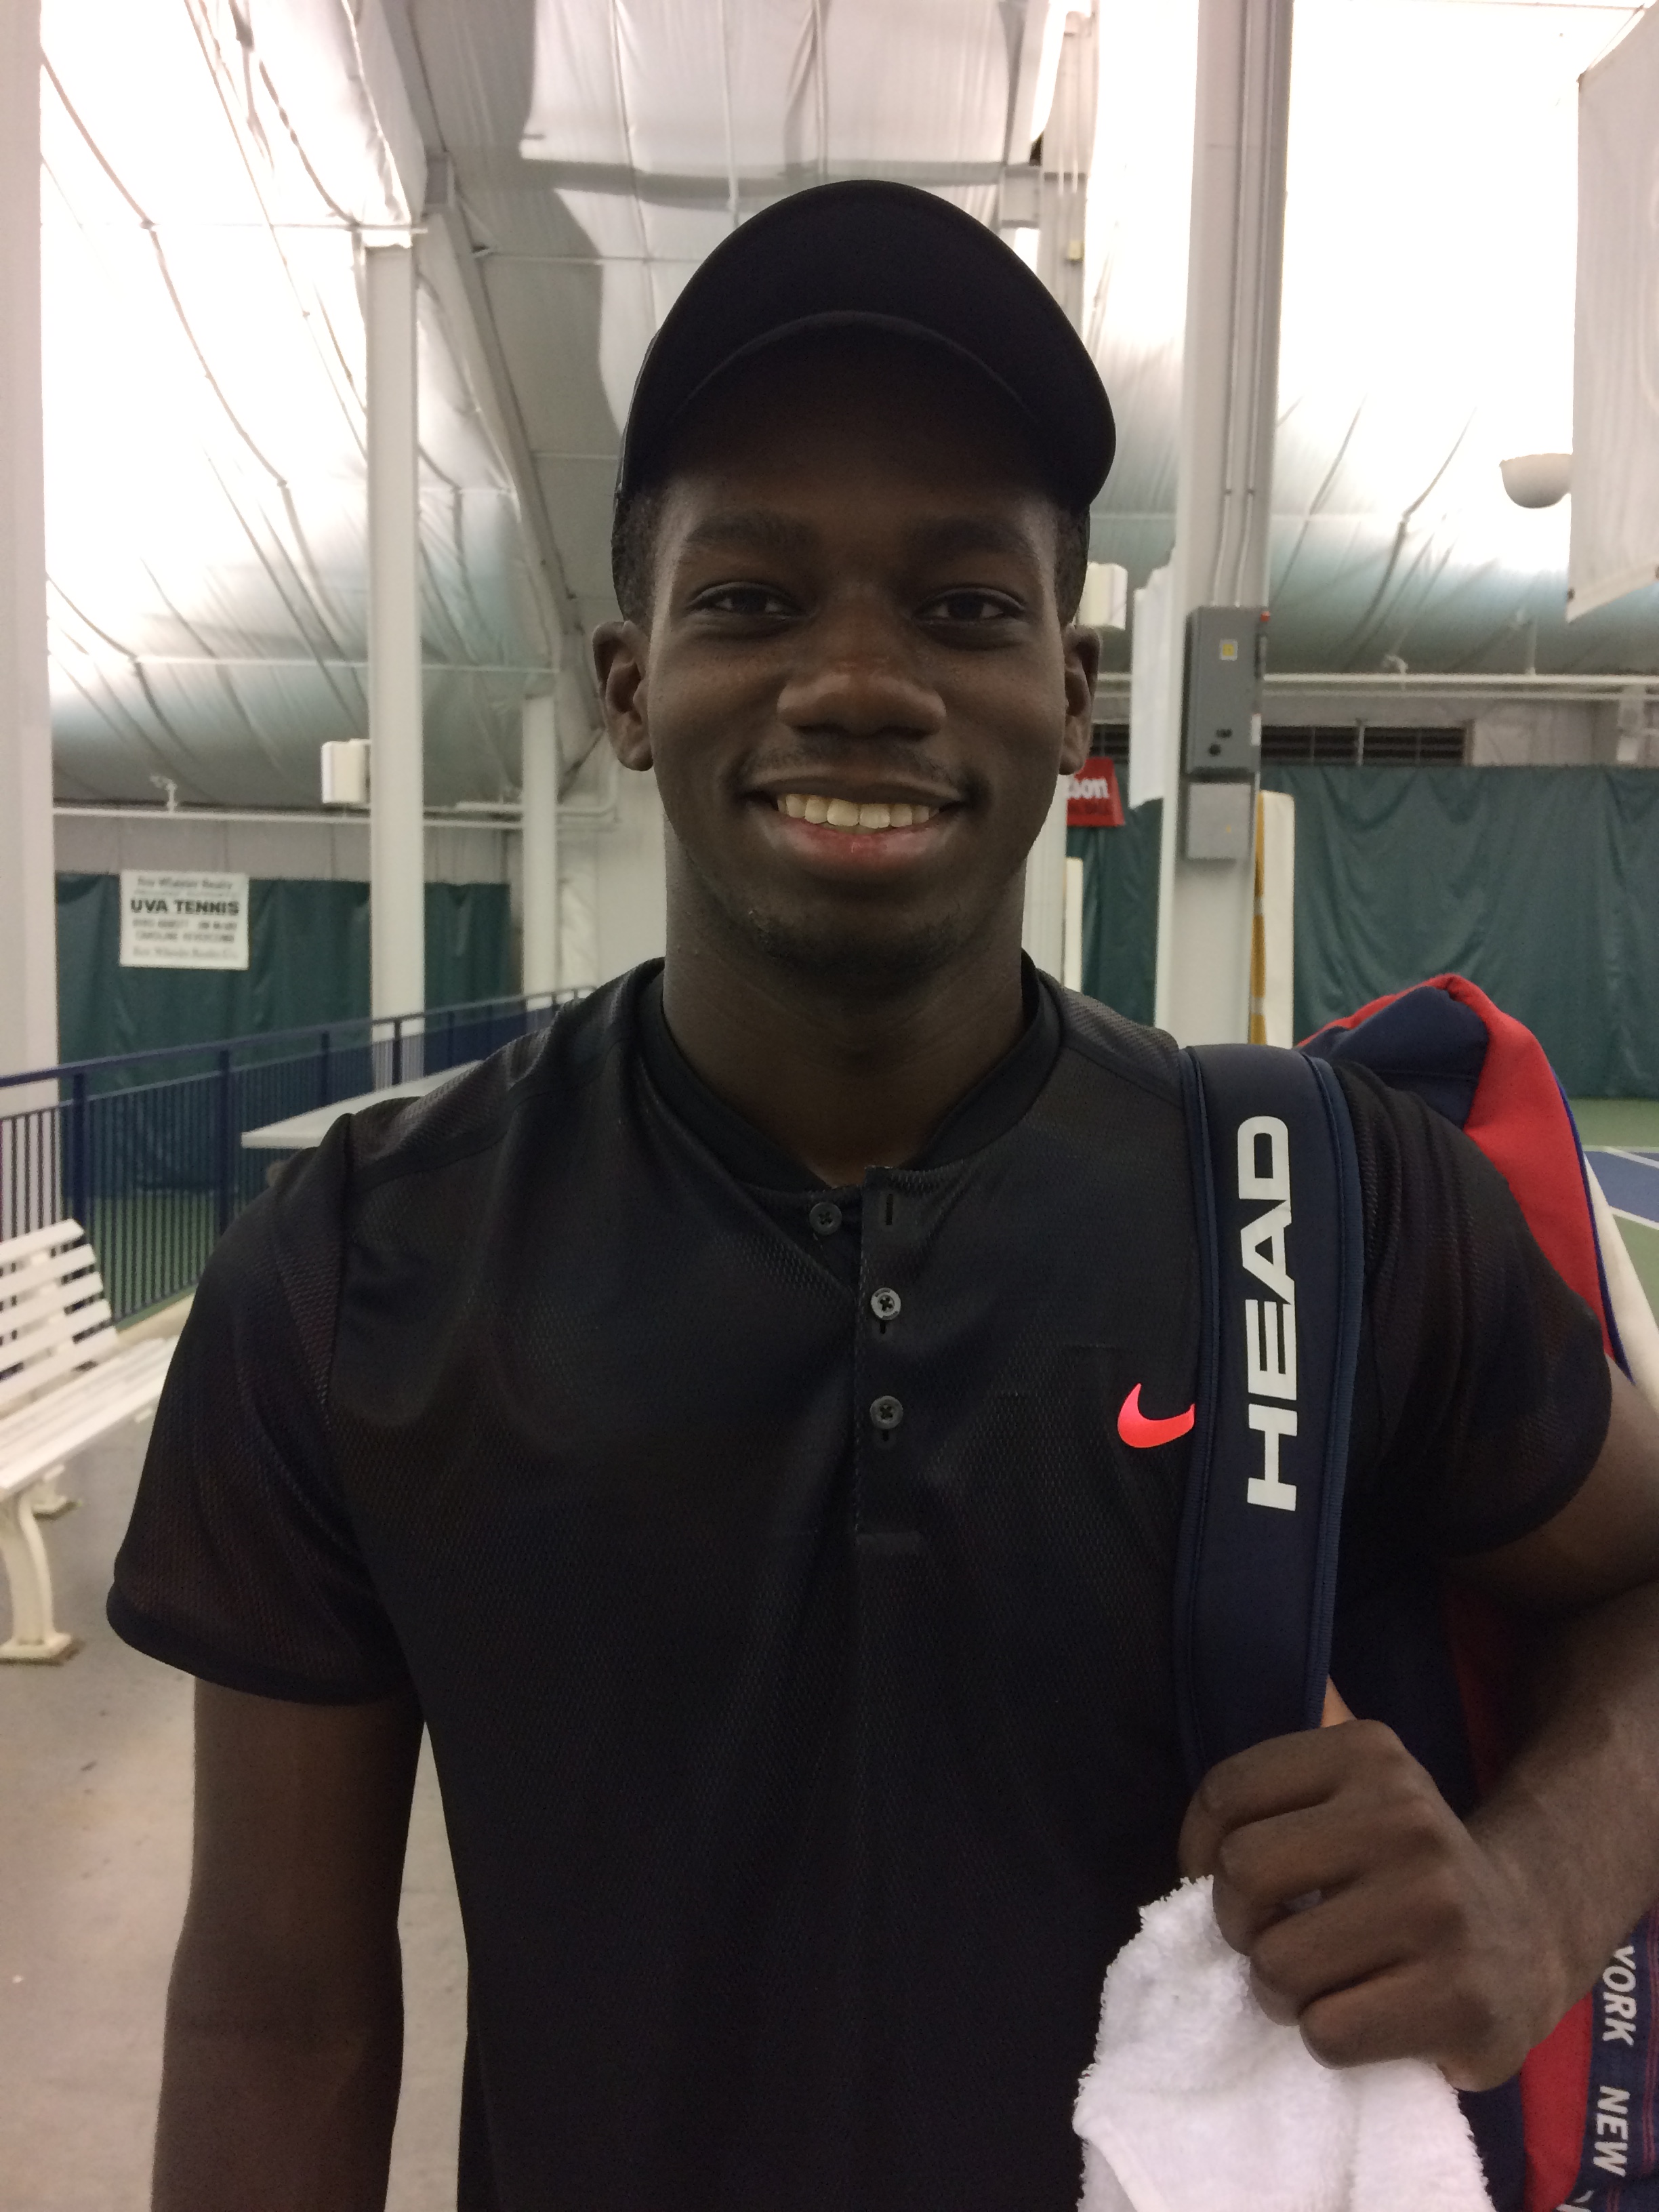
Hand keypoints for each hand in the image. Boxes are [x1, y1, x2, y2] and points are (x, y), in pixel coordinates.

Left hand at [1177, 1713, 1567, 2088]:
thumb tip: (1197, 1788)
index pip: (1227, 1794)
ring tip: (1320, 1981)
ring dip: (1279, 1989)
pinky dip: (1326, 2038)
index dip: (1198, 1849)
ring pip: (1276, 1963)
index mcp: (1370, 1754)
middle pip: (1241, 1874)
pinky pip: (1326, 2033)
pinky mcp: (1462, 2001)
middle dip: (1238, 1922)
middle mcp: (1409, 1818)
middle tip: (1273, 1936)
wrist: (1528, 1935)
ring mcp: (1441, 1909)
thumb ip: (1282, 1780)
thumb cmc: (1402, 1868)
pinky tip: (1364, 2016)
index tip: (1217, 1878)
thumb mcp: (1356, 1789)